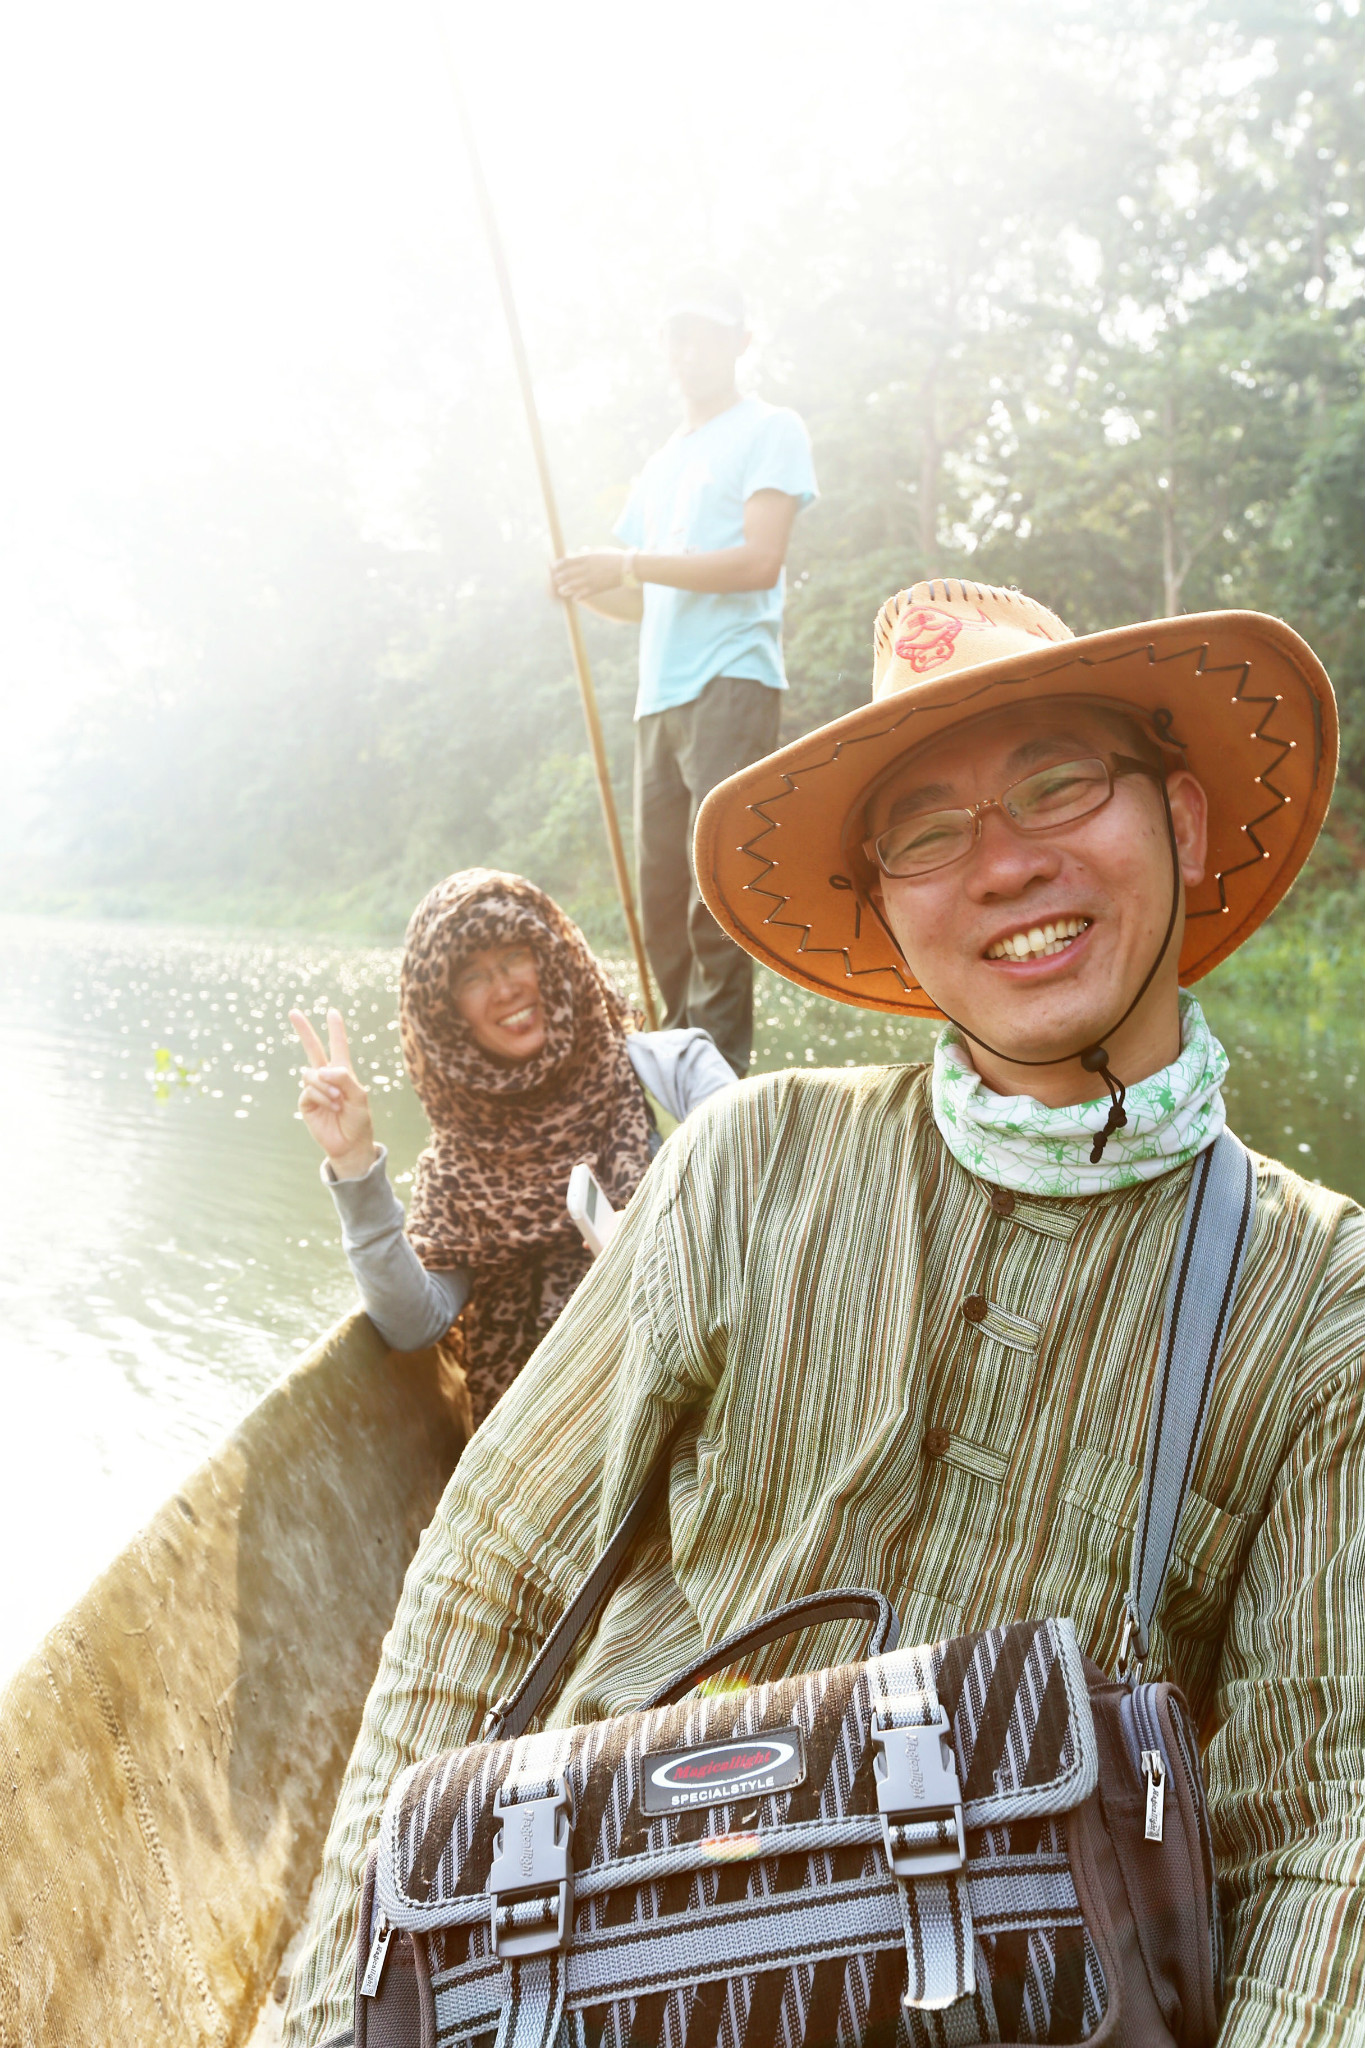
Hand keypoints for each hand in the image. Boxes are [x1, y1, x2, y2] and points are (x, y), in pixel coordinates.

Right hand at [289, 1006, 377, 1179]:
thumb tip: (323, 1069)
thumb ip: (345, 1079)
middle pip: (313, 1049)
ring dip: (326, 1086)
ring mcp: (314, 1089)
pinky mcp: (306, 1102)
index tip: (332, 1011)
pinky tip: (331, 1107)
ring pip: (312, 1074)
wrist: (349, 1144)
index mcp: (343, 1072)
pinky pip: (309, 1090)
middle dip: (304, 1031)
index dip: (335, 1029)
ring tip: (338, 1101)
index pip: (338, 1046)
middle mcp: (326, 1077)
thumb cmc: (358, 1119)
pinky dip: (321, 1097)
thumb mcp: (359, 1097)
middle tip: (293, 1011)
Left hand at [551, 549, 630, 600]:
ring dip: (565, 589)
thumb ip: (588, 554)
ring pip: (572, 586)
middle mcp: (586, 568)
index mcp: (586, 557)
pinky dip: (577, 597)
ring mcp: (591, 579)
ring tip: (562, 591)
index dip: (557, 565)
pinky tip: (575, 598)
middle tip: (556, 580)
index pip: (566, 561)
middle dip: (559, 578)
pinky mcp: (597, 589)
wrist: (628, 567)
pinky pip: (583, 594)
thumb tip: (580, 551)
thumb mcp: (599, 552)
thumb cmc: (614, 558)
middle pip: (566, 574)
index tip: (553, 567)